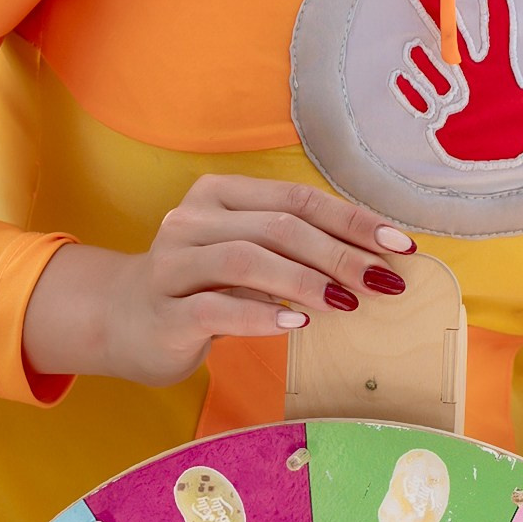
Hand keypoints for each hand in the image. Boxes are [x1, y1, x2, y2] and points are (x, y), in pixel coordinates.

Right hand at [23, 178, 416, 387]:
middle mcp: (191, 221)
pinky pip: (213, 307)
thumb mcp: (250, 257)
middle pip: (277, 227)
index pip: (298, 199)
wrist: (121, 322)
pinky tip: (295, 326)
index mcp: (220, 195)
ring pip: (245, 260)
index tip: (401, 246)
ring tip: (346, 302)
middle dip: (339, 254)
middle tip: (383, 282)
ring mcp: (171, 265)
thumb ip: (297, 248)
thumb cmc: (203, 287)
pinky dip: (259, 314)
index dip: (353, 221)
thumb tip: (379, 260)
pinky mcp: (161, 311)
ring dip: (304, 280)